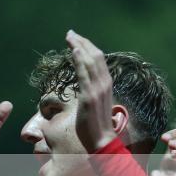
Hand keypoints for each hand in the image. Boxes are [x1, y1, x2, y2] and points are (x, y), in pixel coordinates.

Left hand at [65, 30, 116, 152]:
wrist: (102, 141)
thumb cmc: (97, 126)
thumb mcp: (96, 105)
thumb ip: (92, 93)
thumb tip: (85, 89)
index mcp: (107, 85)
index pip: (99, 60)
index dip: (88, 47)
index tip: (77, 40)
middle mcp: (105, 84)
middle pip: (95, 55)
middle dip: (82, 42)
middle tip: (70, 33)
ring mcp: (98, 90)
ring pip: (90, 61)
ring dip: (79, 46)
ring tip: (69, 36)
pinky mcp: (89, 96)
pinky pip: (84, 74)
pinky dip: (80, 60)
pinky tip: (74, 50)